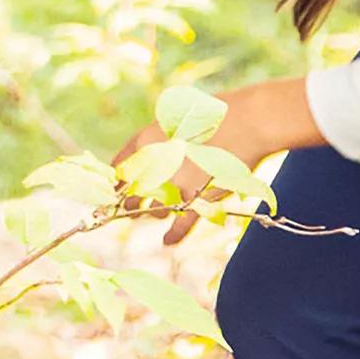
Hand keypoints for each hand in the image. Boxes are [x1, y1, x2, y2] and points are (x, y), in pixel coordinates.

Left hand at [113, 76, 323, 244]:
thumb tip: (150, 154)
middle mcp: (154, 164)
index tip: (115, 189)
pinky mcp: (198, 197)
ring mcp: (176, 183)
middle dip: (131, 203)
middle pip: (133, 192)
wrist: (245, 122)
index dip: (116, 181)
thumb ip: (158, 140)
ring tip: (157, 214)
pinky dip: (174, 234)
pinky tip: (167, 241)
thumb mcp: (174, 120)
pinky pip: (181, 223)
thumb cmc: (212, 117)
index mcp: (145, 141)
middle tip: (131, 209)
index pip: (118, 167)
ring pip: (156, 209)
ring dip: (156, 213)